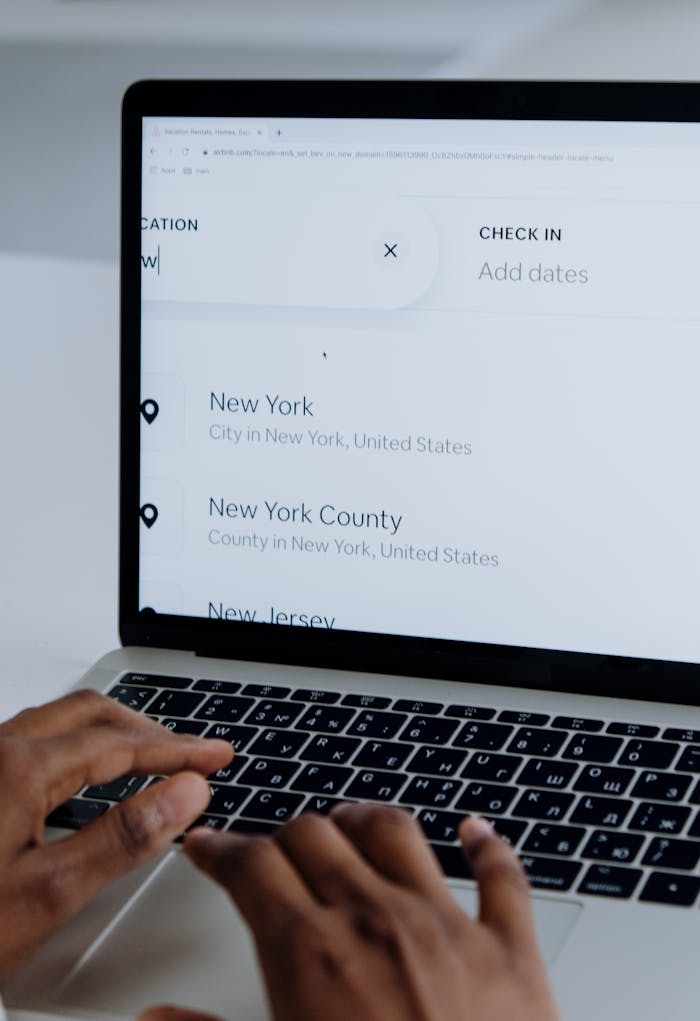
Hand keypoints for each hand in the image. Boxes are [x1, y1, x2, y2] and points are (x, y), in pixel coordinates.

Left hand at [0, 689, 231, 979]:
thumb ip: (121, 838)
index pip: (121, 742)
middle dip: (148, 728)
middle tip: (191, 752)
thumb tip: (184, 793)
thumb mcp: (44, 895)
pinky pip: (32, 742)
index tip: (216, 755)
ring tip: (149, 756)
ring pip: (57, 723)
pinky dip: (77, 747)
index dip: (178, 749)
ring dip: (111, 732)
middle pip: (90, 713)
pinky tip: (82, 780)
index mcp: (17, 769)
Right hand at [143, 805, 558, 1020]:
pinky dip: (487, 847)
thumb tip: (153, 1018)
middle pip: (315, 834)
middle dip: (284, 835)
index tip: (209, 847)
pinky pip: (502, 877)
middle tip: (273, 851)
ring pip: (395, 831)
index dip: (221, 849)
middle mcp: (375, 919)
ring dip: (364, 820)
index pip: (251, 865)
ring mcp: (446, 926)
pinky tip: (475, 833)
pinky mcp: (510, 950)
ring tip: (349, 824)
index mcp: (310, 954)